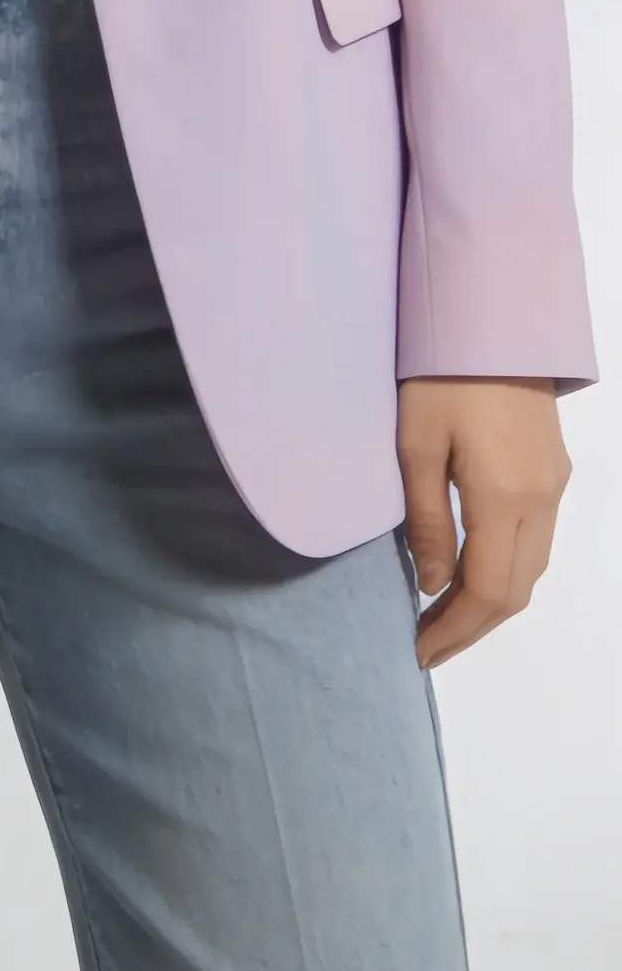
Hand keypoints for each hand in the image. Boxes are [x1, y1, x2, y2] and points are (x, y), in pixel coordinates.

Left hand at [398, 377, 572, 670]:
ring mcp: (554, 484)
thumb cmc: (441, 376)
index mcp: (504, 498)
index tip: (420, 652)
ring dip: (492, 602)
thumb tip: (434, 585)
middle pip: (516, 590)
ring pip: (532, 568)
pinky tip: (474, 570)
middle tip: (428, 644)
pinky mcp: (554, 468)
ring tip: (445, 616)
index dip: (455, 630)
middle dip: (473, 627)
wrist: (494, 318)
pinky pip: (537, 540)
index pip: (486, 591)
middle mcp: (541, 500)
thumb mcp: (416, 445)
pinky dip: (507, 570)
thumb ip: (428, 520)